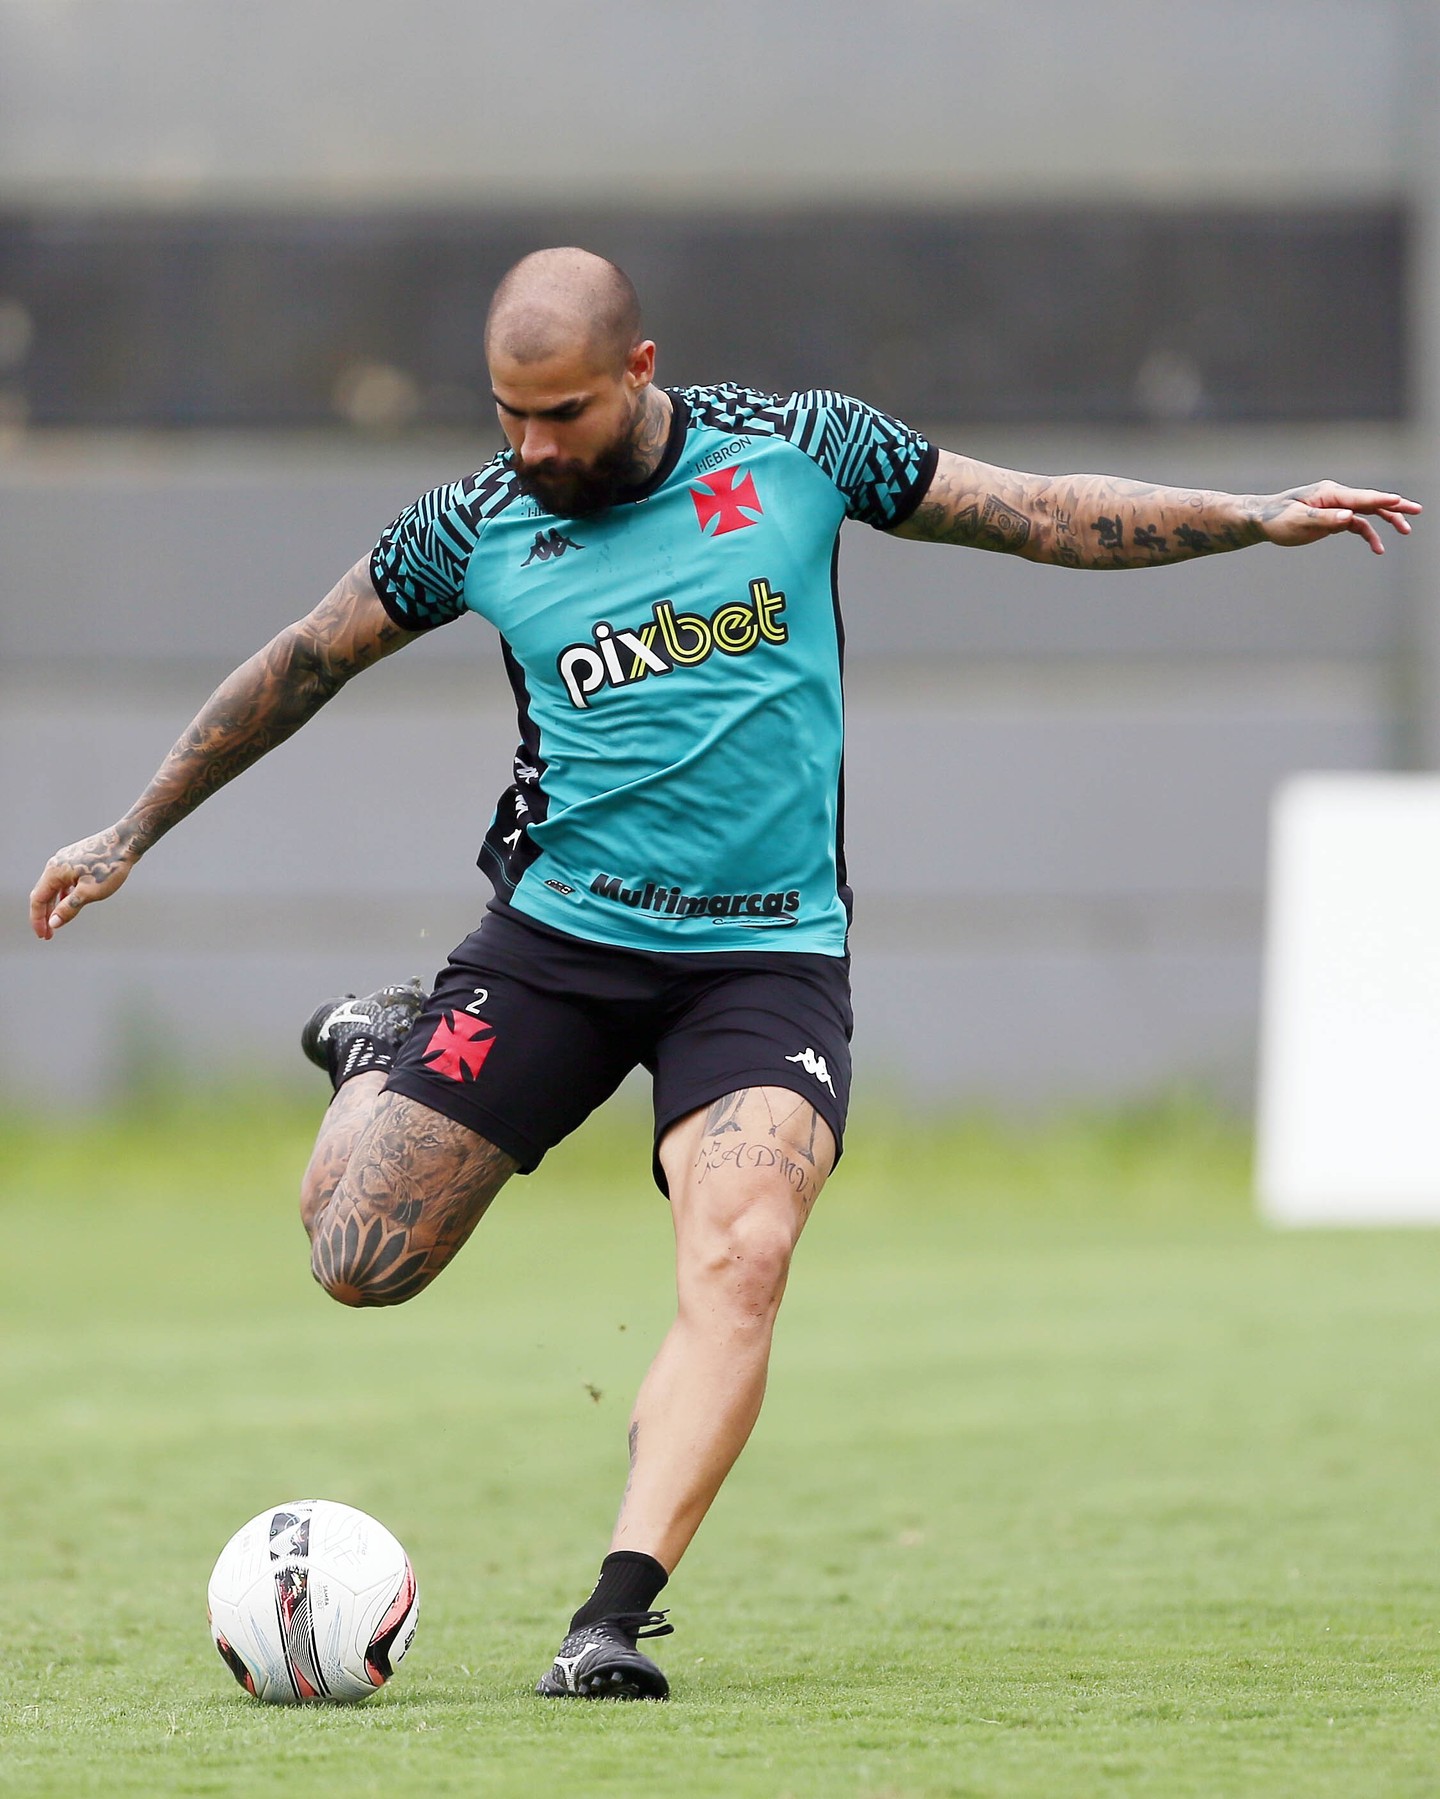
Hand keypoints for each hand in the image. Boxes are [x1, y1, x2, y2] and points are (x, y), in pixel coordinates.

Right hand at [30, 825, 138, 939]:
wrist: (126, 841)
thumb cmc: (109, 867)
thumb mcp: (89, 893)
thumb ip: (69, 908)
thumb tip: (53, 923)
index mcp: (54, 872)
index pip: (37, 900)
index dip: (38, 920)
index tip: (44, 936)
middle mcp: (55, 864)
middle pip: (43, 894)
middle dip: (45, 915)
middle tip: (48, 934)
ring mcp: (65, 860)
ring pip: (54, 887)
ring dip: (54, 905)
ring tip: (57, 920)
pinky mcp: (76, 858)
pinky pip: (64, 880)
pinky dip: (63, 894)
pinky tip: (69, 901)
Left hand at [1259, 482, 1421, 554]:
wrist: (1262, 520)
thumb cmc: (1277, 519)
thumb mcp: (1299, 521)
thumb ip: (1325, 519)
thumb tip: (1349, 517)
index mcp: (1329, 494)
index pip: (1360, 497)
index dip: (1380, 500)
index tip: (1399, 501)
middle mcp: (1336, 497)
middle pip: (1370, 500)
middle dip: (1395, 506)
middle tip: (1417, 510)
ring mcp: (1337, 506)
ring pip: (1368, 512)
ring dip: (1387, 520)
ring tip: (1406, 531)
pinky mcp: (1334, 517)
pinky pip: (1357, 524)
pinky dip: (1369, 534)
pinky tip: (1378, 548)